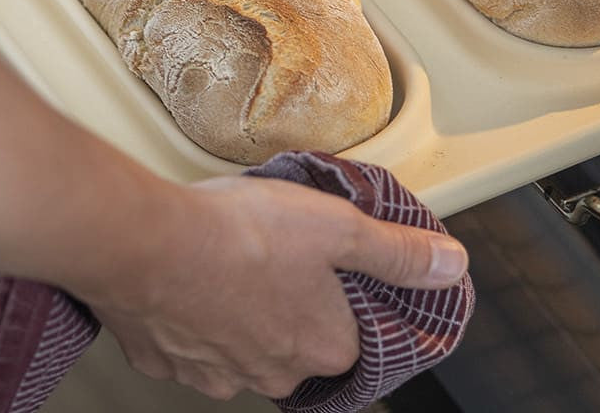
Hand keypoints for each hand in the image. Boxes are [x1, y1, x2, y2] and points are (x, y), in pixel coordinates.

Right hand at [84, 173, 467, 402]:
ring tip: (234, 259)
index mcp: (324, 345)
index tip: (334, 271)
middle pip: (299, 342)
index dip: (351, 300)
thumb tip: (452, 266)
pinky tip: (193, 275)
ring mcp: (216, 372)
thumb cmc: (241, 233)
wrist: (147, 242)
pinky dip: (197, 313)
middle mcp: (274, 372)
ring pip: (245, 344)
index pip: (358, 338)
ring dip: (244, 310)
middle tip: (280, 255)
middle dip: (294, 304)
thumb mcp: (338, 227)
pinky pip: (194, 340)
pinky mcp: (168, 360)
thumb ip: (397, 252)